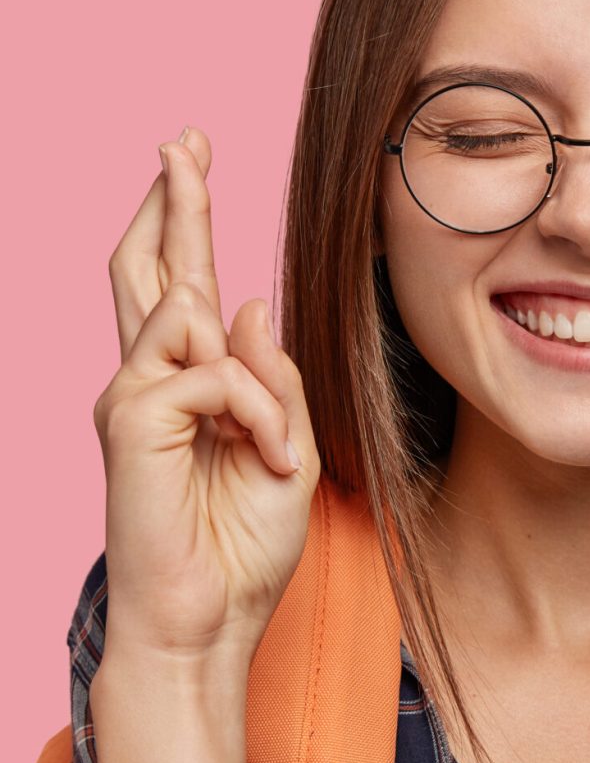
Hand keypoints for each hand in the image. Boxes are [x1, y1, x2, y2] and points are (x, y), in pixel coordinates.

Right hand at [93, 126, 320, 683]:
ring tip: (272, 452)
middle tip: (184, 139)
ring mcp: (132, 397)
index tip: (188, 156)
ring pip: (193, 316)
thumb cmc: (242, 548)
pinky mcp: (129, 419)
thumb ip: (273, 378)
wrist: (210, 623)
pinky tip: (264, 459)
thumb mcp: (287, 450)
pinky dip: (257, 414)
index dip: (182, 218)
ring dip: (260, 385)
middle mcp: (149, 382)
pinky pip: (213, 374)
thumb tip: (245, 300)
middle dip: (173, 201)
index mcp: (188, 388)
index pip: (178, 285)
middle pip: (149, 267)